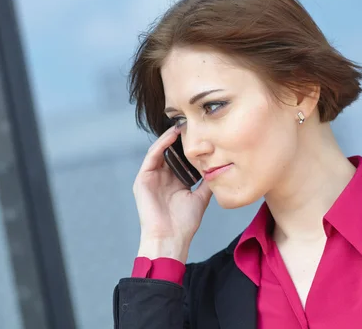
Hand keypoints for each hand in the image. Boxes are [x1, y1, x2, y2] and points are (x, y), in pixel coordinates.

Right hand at [133, 125, 211, 262]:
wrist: (170, 238)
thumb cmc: (184, 223)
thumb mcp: (200, 198)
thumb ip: (206, 183)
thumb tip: (218, 168)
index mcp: (174, 182)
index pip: (181, 159)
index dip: (190, 147)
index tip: (202, 133)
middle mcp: (162, 178)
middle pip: (170, 152)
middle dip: (180, 139)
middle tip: (193, 123)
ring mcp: (151, 178)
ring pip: (160, 151)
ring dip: (170, 137)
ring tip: (183, 126)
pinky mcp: (142, 179)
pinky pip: (152, 156)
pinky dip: (161, 144)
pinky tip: (172, 136)